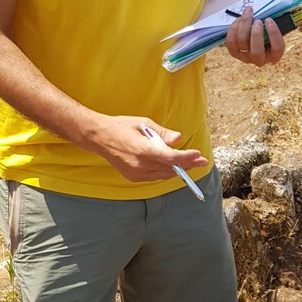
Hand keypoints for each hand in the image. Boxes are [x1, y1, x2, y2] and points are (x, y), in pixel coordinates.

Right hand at [91, 116, 208, 182]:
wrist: (99, 137)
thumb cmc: (122, 127)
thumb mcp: (144, 123)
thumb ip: (163, 133)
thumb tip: (179, 138)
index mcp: (143, 150)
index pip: (171, 158)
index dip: (187, 157)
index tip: (198, 154)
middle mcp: (140, 165)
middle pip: (171, 168)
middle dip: (188, 164)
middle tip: (202, 161)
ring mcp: (136, 173)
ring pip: (164, 174)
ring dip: (179, 169)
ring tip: (192, 163)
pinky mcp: (134, 177)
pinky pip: (155, 177)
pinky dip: (165, 171)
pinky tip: (173, 166)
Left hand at [225, 6, 284, 65]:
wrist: (253, 40)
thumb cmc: (266, 33)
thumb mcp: (271, 30)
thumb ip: (271, 23)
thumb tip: (271, 10)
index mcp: (274, 55)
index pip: (277, 48)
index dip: (273, 33)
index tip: (269, 20)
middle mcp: (260, 60)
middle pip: (257, 51)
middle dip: (256, 33)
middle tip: (257, 20)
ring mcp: (246, 58)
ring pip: (242, 43)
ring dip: (244, 26)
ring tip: (248, 13)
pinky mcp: (234, 54)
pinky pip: (231, 42)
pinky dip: (233, 29)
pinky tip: (238, 20)